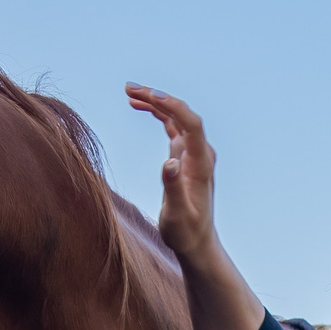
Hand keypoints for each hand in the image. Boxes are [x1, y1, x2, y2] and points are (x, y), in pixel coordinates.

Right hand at [127, 83, 216, 258]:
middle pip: (182, 114)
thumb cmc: (186, 232)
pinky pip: (171, 126)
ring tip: (129, 92)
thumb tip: (168, 162)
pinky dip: (156, 114)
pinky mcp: (183, 156)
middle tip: (129, 88)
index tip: (151, 96)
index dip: (174, 107)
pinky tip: (138, 106)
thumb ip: (173, 188)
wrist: (196, 242)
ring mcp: (192, 153)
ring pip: (175, 117)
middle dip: (157, 98)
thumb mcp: (177, 215)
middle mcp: (200, 153)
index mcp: (201, 163)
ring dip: (154, 102)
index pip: (192, 125)